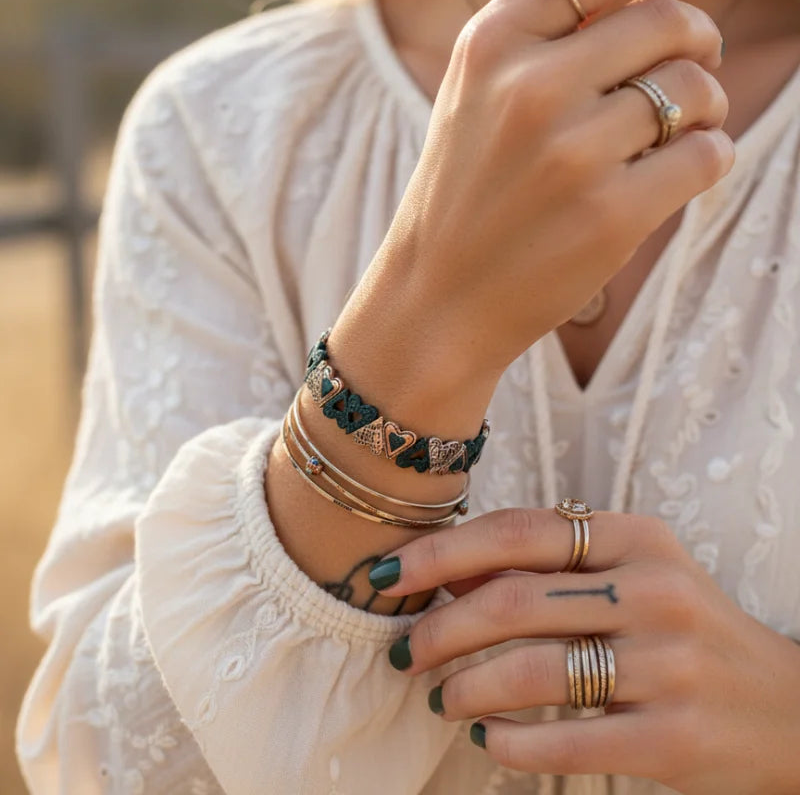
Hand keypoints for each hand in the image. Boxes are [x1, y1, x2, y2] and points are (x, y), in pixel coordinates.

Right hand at [338, 0, 731, 392]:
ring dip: (706, 108)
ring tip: (685, 133)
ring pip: (695, 88)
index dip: (640, 6)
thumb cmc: (465, 201)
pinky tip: (683, 173)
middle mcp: (531, 88)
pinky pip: (707, 154)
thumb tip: (652, 15)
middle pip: (666, 21)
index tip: (648, 40)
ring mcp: (572, 154)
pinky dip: (710, 157)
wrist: (436, 301)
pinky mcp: (611, 214)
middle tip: (698, 69)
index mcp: (490, 44)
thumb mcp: (474, 100)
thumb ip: (543, 44)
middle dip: (695, 42)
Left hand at [369, 509, 799, 792]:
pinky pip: (562, 740)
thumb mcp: (630, 572)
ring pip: (527, 672)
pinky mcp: (672, 738)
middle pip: (510, 602)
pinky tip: (487, 737)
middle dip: (438, 629)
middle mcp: (654, 592)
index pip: (517, 532)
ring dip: (463, 687)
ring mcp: (668, 665)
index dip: (441, 553)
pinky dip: (506, 741)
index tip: (388, 577)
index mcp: (637, 537)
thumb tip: (446, 575)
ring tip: (440, 697)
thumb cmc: (683, 626)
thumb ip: (547, 565)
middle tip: (406, 651)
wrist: (786, 705)